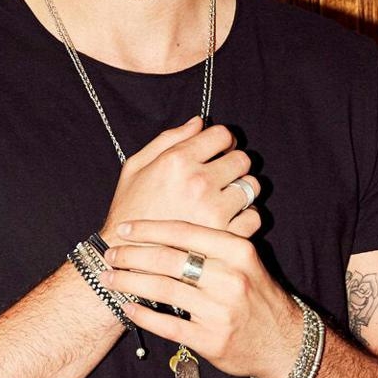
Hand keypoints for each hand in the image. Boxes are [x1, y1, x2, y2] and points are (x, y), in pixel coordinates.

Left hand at [100, 219, 306, 377]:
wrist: (284, 343)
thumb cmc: (257, 296)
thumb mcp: (245, 262)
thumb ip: (213, 245)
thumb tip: (164, 227)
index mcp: (238, 251)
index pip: (185, 232)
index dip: (149, 228)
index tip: (124, 228)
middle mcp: (230, 279)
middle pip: (169, 259)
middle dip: (132, 255)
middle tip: (110, 254)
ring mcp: (220, 311)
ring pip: (164, 290)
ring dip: (130, 283)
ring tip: (110, 278)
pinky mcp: (211, 340)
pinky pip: (168, 325)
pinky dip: (143, 315)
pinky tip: (127, 307)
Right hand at [101, 116, 261, 240]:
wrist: (122, 254)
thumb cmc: (128, 210)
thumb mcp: (135, 167)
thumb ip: (169, 139)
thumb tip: (198, 122)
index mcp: (177, 161)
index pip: (222, 134)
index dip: (223, 140)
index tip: (220, 150)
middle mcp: (198, 182)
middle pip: (242, 159)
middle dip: (234, 164)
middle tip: (222, 176)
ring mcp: (213, 210)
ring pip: (252, 187)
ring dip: (242, 190)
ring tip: (224, 199)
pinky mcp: (223, 236)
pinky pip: (254, 217)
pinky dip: (247, 217)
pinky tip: (230, 219)